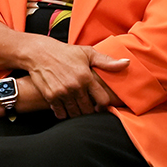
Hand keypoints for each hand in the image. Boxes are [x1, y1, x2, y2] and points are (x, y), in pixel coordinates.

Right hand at [9, 33, 129, 113]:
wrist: (39, 53)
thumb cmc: (66, 53)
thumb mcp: (87, 53)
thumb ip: (107, 61)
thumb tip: (127, 63)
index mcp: (86, 77)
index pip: (102, 100)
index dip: (104, 106)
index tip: (101, 107)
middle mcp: (75, 86)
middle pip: (89, 110)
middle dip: (90, 111)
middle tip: (90, 109)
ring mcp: (62, 93)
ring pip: (75, 113)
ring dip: (78, 114)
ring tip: (78, 109)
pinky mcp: (51, 96)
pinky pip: (61, 113)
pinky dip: (64, 113)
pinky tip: (65, 108)